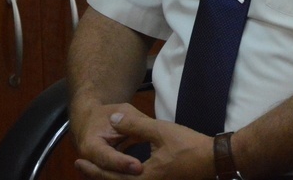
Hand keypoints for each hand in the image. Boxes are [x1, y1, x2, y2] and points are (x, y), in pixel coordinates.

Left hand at [75, 106, 212, 179]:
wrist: (214, 159)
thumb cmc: (189, 146)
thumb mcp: (160, 131)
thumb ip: (135, 125)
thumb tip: (113, 119)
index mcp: (144, 178)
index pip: (111, 177)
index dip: (93, 169)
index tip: (78, 161)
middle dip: (97, 176)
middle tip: (80, 166)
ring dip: (110, 177)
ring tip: (96, 168)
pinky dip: (123, 178)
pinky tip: (121, 170)